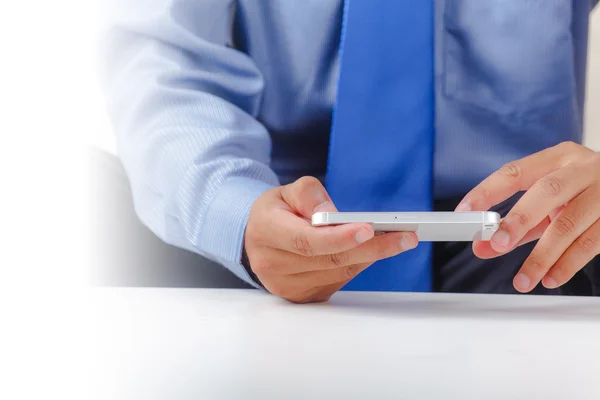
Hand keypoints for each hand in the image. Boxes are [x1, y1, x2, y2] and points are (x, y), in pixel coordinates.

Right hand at [245, 177, 417, 302]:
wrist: (256, 240)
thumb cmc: (275, 213)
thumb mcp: (285, 191)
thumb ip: (309, 194)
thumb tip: (333, 214)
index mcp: (266, 232)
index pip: (306, 240)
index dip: (339, 237)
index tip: (368, 229)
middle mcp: (274, 264)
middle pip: (330, 260)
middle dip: (372, 248)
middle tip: (405, 237)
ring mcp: (288, 286)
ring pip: (339, 272)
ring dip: (370, 256)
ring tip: (397, 240)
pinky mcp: (302, 297)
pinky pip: (339, 282)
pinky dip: (358, 265)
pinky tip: (372, 251)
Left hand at [456, 142, 599, 292]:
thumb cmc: (583, 195)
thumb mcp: (550, 203)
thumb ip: (517, 225)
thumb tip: (482, 247)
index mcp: (558, 158)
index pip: (515, 172)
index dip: (487, 191)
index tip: (465, 212)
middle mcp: (582, 169)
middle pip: (546, 192)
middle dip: (518, 220)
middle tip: (497, 244)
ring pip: (569, 224)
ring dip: (542, 256)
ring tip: (523, 280)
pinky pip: (591, 244)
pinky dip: (567, 264)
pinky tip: (550, 278)